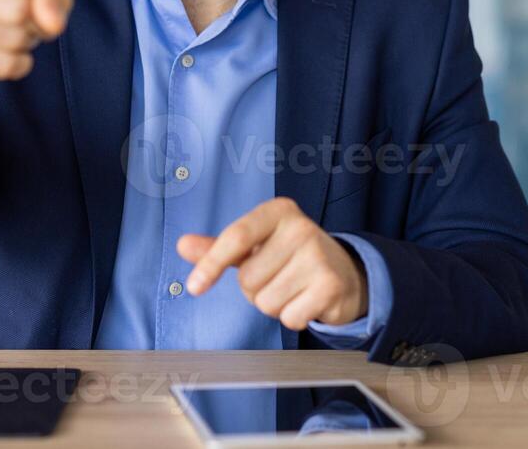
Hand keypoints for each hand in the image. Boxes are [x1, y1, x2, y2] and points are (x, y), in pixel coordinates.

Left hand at [175, 197, 367, 330]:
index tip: (193, 287)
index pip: (235, 237)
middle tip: (278, 276)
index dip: (211, 264)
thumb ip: (218, 247)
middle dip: (255, 289)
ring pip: (266, 302)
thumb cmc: (290, 257)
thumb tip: (183, 245)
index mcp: (278, 211)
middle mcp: (301, 228)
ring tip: (293, 288)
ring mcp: (318, 256)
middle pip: (248, 279)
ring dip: (274, 304)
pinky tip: (307, 300)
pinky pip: (289, 317)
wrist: (344, 273)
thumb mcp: (255, 245)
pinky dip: (293, 317)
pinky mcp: (330, 286)